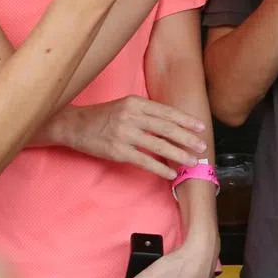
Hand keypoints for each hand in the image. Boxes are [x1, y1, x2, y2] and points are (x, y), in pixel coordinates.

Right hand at [54, 98, 207, 179]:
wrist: (74, 125)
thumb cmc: (104, 116)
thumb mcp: (126, 106)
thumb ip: (148, 112)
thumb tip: (174, 124)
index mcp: (137, 103)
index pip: (167, 112)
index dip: (186, 120)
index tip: (201, 127)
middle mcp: (132, 117)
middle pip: (167, 128)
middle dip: (188, 138)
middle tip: (202, 146)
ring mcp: (125, 134)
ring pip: (158, 145)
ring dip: (178, 155)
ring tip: (191, 162)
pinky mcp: (117, 151)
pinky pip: (144, 161)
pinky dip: (160, 168)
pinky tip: (170, 174)